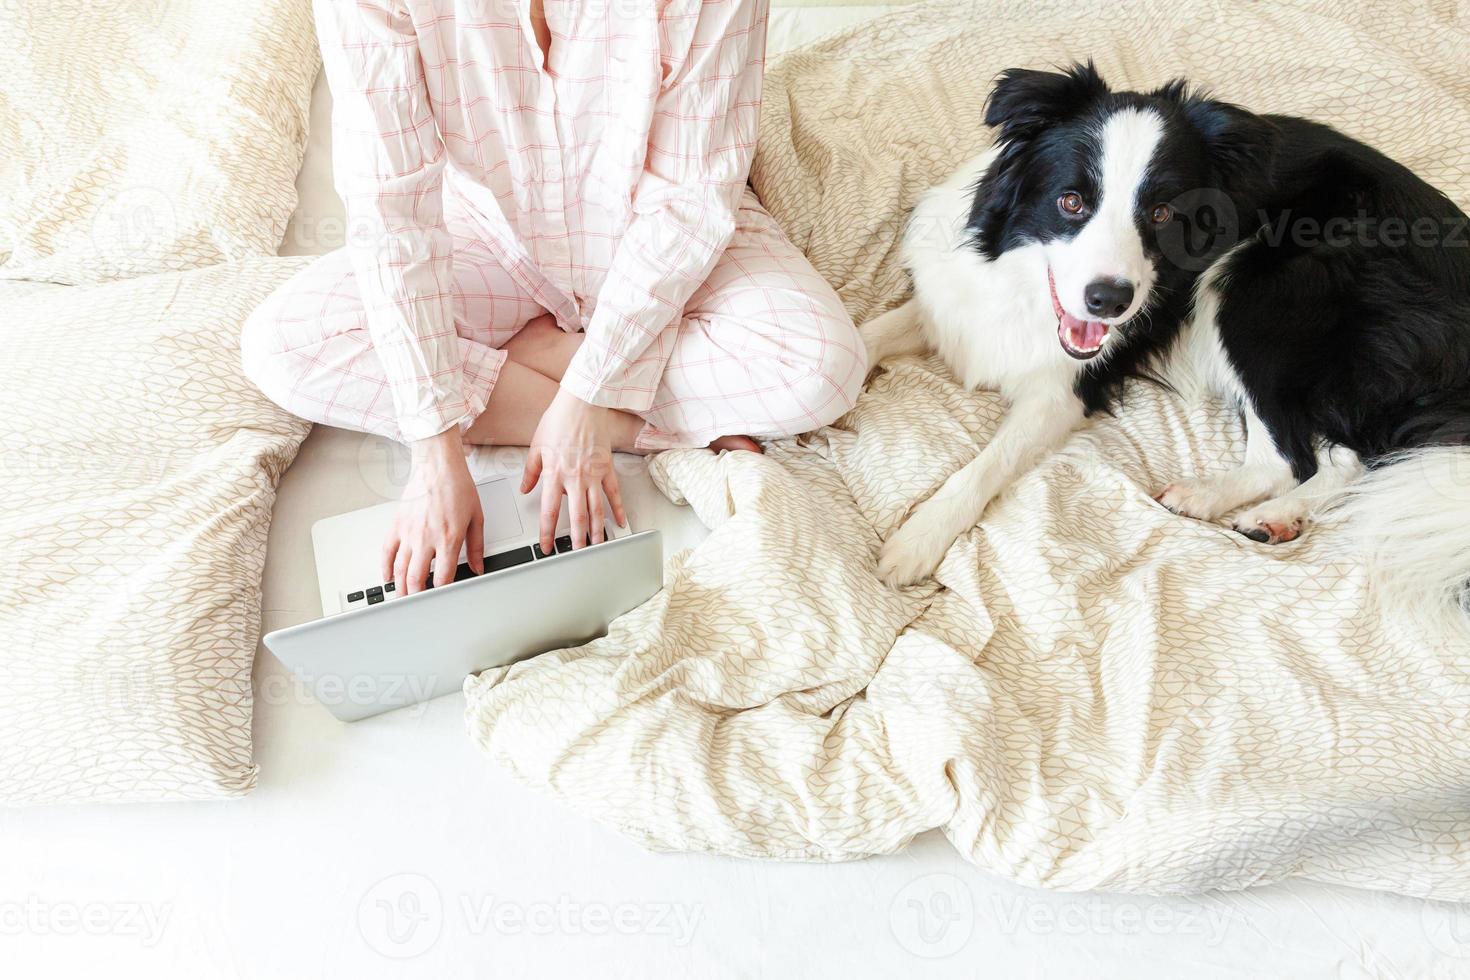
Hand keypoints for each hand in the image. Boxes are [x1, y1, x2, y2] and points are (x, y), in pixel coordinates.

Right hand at [383, 430, 483, 594]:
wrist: (437, 465)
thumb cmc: (457, 486)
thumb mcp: (476, 518)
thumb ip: (476, 546)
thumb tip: (478, 566)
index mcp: (448, 539)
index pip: (443, 577)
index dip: (443, 591)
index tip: (443, 595)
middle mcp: (426, 539)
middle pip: (416, 578)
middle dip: (417, 595)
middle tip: (419, 602)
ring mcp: (409, 533)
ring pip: (400, 569)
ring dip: (400, 587)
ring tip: (403, 596)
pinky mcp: (397, 525)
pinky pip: (387, 552)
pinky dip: (386, 568)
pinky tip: (388, 577)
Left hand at [522, 388, 628, 552]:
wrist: (582, 403)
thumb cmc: (559, 420)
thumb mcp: (537, 446)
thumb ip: (530, 472)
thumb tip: (524, 488)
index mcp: (555, 474)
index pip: (550, 511)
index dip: (547, 532)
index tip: (546, 546)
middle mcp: (576, 478)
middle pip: (577, 516)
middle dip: (577, 540)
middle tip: (576, 555)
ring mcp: (594, 474)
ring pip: (597, 509)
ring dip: (597, 531)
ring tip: (597, 546)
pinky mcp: (607, 468)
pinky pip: (614, 493)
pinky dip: (617, 509)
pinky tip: (619, 522)